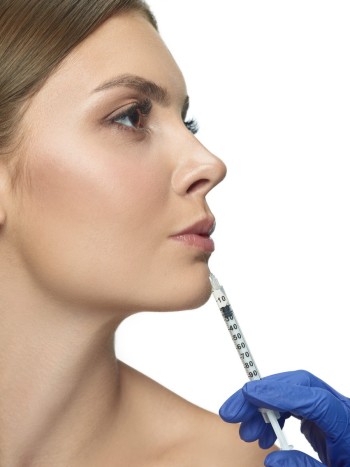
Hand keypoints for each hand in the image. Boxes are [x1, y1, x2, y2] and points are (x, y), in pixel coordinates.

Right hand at [219, 370, 349, 465]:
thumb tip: (271, 460)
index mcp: (347, 425)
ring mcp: (331, 408)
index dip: (280, 394)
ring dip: (264, 407)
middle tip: (232, 414)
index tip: (249, 395)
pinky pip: (294, 403)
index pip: (314, 399)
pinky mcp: (322, 414)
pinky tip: (263, 432)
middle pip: (297, 386)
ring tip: (247, 432)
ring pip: (292, 391)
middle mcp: (340, 408)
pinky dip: (274, 413)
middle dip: (261, 395)